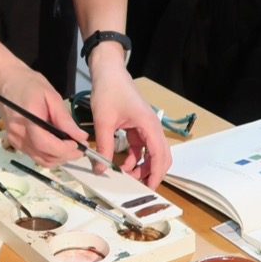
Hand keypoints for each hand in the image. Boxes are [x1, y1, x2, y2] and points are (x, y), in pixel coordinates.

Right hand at [0, 67, 88, 166]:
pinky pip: (36, 156)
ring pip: (41, 160)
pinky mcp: (15, 143)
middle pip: (44, 156)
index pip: (45, 144)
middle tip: (81, 147)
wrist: (6, 83)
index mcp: (27, 120)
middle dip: (66, 155)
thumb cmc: (29, 85)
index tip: (80, 144)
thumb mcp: (51, 96)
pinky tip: (59, 145)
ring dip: (59, 158)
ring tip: (72, 147)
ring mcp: (15, 141)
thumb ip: (64, 118)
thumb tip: (80, 136)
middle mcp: (18, 135)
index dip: (65, 149)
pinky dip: (50, 155)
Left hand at [88, 51, 171, 185]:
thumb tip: (100, 168)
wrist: (108, 71)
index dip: (156, 175)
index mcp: (149, 125)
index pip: (159, 156)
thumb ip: (103, 146)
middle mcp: (152, 127)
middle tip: (138, 187)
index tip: (148, 189)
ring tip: (126, 175)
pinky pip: (141, 147)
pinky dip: (134, 157)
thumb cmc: (110, 90)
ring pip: (151, 153)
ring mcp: (146, 127)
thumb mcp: (104, 121)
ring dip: (141, 166)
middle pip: (160, 157)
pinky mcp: (137, 126)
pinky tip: (121, 163)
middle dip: (151, 173)